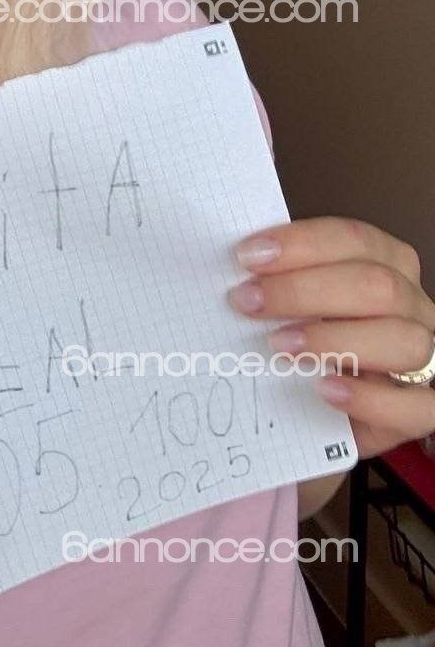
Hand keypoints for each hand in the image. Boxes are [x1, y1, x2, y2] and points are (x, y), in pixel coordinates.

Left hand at [227, 216, 434, 459]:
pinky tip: (324, 389)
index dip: (301, 244)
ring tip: (279, 346)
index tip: (249, 255)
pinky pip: (417, 404)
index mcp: (386, 264)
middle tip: (246, 302)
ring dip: (333, 340)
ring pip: (404, 339)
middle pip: (376, 285)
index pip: (353, 239)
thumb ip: (282, 281)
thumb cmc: (320, 343)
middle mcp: (413, 305)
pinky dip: (370, 398)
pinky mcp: (428, 407)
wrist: (344, 410)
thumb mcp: (305, 304)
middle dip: (303, 291)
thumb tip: (234, 269)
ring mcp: (428, 356)